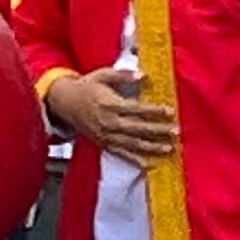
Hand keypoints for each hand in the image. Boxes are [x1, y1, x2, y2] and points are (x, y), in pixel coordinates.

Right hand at [44, 71, 176, 164]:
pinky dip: (134, 160)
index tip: (170, 111)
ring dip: (152, 147)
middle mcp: (109, 121)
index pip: (137, 109)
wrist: (64, 103)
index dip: (154, 111)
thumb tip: (143, 75)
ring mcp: (106, 135)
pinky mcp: (103, 143)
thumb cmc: (86, 87)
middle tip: (175, 131)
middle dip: (158, 131)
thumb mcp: (102, 75)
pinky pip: (121, 154)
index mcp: (109, 104)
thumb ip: (122, 75)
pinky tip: (148, 164)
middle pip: (138, 128)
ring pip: (132, 143)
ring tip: (168, 148)